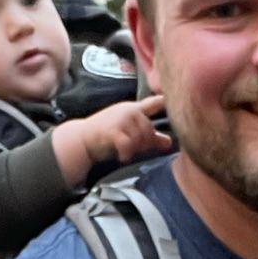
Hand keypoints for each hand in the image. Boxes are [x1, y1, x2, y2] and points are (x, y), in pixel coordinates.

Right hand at [52, 96, 170, 184]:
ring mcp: (121, 119)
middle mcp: (130, 110)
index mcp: (136, 109)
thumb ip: (151, 137)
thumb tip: (169, 143)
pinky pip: (128, 145)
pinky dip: (126, 154)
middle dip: (145, 144)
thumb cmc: (108, 136)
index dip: (167, 101)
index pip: (156, 102)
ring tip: (125, 151)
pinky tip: (122, 157)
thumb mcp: (131, 133)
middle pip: (150, 130)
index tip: (174, 101)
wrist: (83, 139)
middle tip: (132, 149)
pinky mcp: (113, 130)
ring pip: (140, 139)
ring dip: (134, 150)